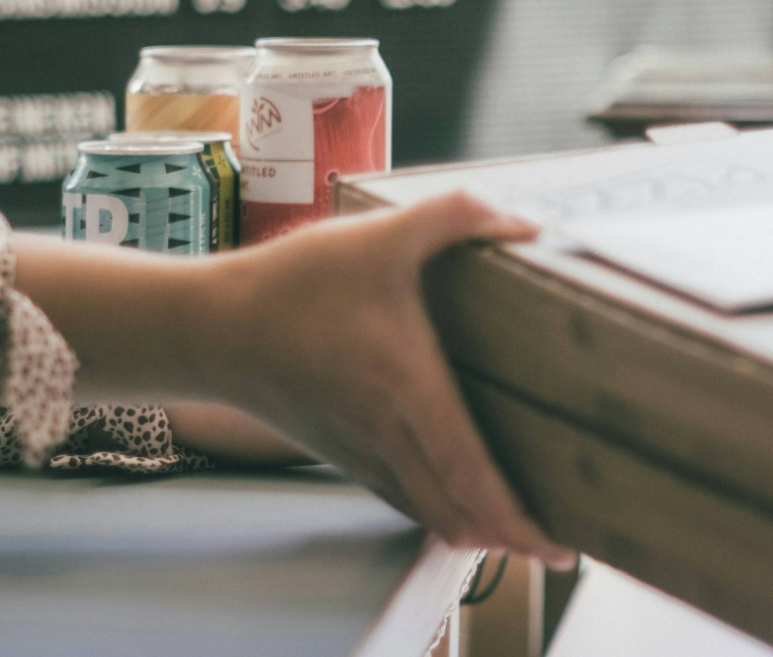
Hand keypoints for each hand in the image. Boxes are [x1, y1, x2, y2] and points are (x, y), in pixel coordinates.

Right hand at [202, 192, 575, 569]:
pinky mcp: (347, 455)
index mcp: (406, 387)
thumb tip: (527, 225)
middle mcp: (389, 435)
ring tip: (526, 535)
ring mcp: (365, 454)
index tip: (557, 547)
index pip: (470, 470)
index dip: (515, 516)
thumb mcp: (379, 236)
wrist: (210, 331)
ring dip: (480, 531)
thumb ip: (457, 217)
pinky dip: (443, 513)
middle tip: (561, 554)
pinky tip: (465, 508)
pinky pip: (406, 499)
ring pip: (432, 514)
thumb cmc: (292, 286)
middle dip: (513, 540)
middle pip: (460, 513)